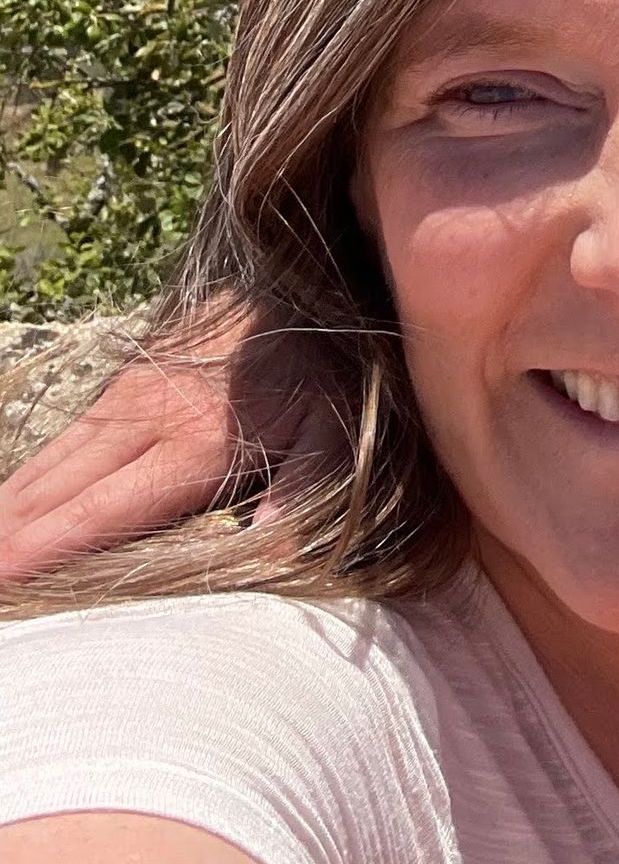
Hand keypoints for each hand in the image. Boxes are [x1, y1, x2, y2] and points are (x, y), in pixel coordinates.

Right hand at [0, 305, 337, 583]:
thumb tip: (265, 545)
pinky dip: (29, 477)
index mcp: (193, 443)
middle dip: (10, 539)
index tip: (3, 587)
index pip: (97, 512)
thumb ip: (304, 487)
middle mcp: (146, 418)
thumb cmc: (329, 370)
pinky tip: (13, 506)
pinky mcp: (127, 381)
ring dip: (10, 509)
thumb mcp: (339, 430)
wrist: (311, 276)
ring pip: (50, 463)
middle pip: (55, 491)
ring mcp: (129, 395)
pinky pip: (65, 438)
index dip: (42, 552)